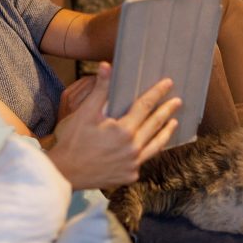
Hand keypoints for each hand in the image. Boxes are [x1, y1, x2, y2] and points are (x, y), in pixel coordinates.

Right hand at [46, 62, 179, 188]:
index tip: (167, 83)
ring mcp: (132, 165)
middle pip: (155, 125)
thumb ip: (100, 90)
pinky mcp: (129, 176)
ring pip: (155, 146)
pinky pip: (144, 160)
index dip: (157, 93)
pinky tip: (153, 144)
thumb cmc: (72, 141)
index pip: (145, 106)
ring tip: (174, 123)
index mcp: (123, 131)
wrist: (64, 174)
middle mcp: (133, 149)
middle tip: (177, 101)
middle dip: (167, 111)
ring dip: (166, 132)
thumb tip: (106, 65)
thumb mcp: (84, 113)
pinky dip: (150, 149)